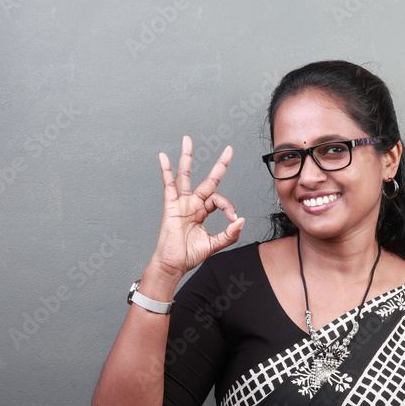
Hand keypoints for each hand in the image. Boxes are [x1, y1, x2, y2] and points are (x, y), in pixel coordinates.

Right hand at [152, 135, 244, 277]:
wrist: (174, 265)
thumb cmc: (189, 255)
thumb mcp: (215, 244)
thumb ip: (230, 234)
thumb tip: (241, 220)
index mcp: (202, 212)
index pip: (219, 200)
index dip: (228, 207)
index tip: (232, 219)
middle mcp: (192, 204)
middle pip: (207, 179)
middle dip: (219, 165)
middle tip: (228, 150)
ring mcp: (181, 203)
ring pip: (185, 175)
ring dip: (187, 157)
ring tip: (188, 140)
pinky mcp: (171, 206)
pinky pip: (168, 185)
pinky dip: (166, 170)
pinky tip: (163, 157)